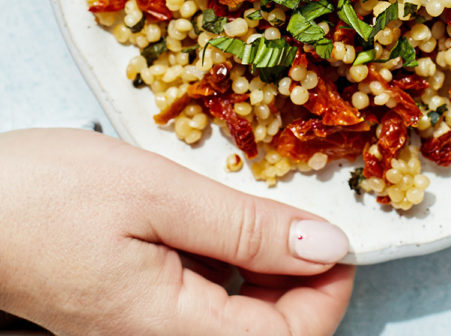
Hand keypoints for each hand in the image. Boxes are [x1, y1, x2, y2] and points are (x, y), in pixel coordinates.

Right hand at [0, 128, 353, 335]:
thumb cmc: (46, 196)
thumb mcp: (158, 193)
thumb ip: (245, 227)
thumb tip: (328, 246)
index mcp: (175, 332)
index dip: (330, 290)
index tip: (338, 231)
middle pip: (269, 332)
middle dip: (302, 275)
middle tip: (300, 205)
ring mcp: (146, 330)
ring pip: (239, 313)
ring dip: (267, 262)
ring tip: (260, 200)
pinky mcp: (133, 309)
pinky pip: (204, 298)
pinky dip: (228, 256)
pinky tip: (216, 212)